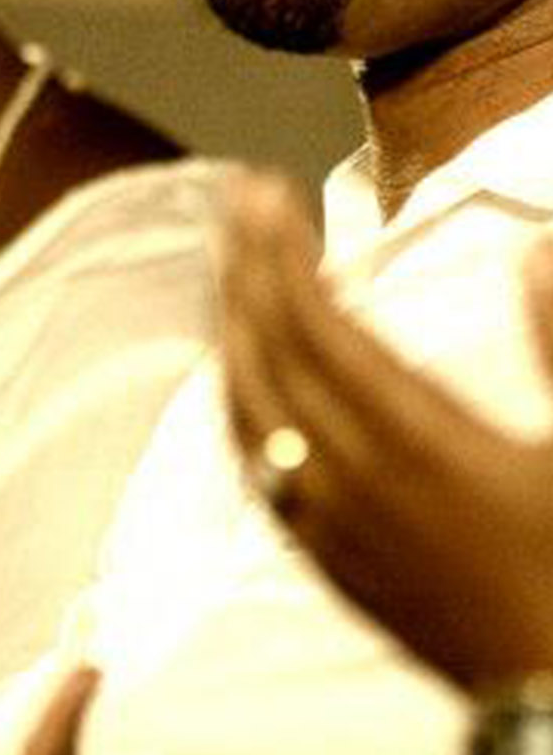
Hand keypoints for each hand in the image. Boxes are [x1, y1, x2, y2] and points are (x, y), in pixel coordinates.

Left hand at [222, 169, 552, 688]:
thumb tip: (538, 245)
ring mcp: (331, 529)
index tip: (262, 189)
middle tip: (236, 198)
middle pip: (268, 354)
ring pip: (248, 408)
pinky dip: (239, 399)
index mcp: (417, 443)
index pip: (315, 325)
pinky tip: (246, 374)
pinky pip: (255, 466)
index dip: (278, 251)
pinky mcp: (329, 565)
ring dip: (232, 327)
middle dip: (243, 268)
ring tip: (233, 265)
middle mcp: (354, 482)